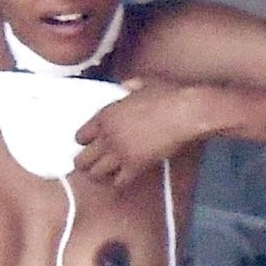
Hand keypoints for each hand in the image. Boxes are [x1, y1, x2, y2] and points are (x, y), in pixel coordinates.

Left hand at [74, 80, 206, 185]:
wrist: (185, 112)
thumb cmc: (168, 94)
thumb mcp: (144, 83)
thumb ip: (130, 85)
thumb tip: (126, 84)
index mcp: (106, 115)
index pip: (80, 136)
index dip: (84, 142)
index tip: (89, 144)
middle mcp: (108, 135)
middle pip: (82, 159)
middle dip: (85, 163)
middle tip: (90, 166)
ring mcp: (120, 153)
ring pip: (96, 173)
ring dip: (99, 175)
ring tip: (104, 175)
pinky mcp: (135, 166)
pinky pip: (118, 182)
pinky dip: (119, 182)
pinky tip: (123, 179)